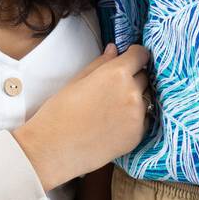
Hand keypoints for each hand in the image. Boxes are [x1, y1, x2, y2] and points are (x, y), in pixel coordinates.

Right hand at [13, 43, 150, 190]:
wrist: (53, 149)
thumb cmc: (59, 112)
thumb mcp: (77, 80)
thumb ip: (101, 63)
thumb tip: (114, 49)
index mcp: (117, 74)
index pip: (140, 55)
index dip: (135, 55)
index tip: (131, 57)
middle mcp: (132, 93)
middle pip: (144, 76)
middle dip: (134, 77)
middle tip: (114, 87)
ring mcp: (137, 116)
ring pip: (145, 98)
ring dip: (135, 98)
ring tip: (112, 107)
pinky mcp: (137, 135)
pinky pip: (144, 119)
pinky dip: (134, 118)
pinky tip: (114, 123)